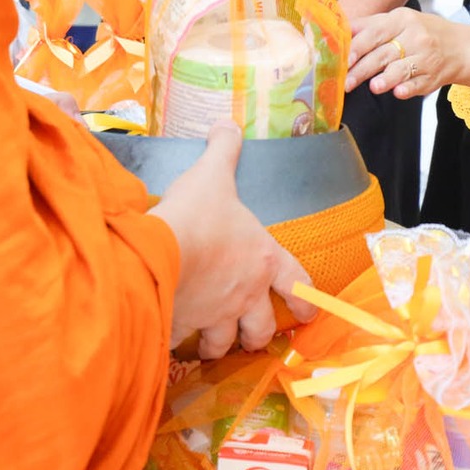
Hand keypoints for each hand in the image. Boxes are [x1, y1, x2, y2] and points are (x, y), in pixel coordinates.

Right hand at [154, 124, 315, 358]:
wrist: (160, 251)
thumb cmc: (196, 214)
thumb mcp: (212, 175)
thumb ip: (223, 151)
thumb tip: (227, 124)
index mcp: (263, 259)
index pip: (297, 284)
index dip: (306, 299)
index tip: (310, 310)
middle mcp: (245, 294)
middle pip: (262, 328)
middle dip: (258, 334)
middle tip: (251, 334)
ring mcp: (215, 314)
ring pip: (224, 343)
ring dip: (220, 344)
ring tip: (211, 343)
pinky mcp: (185, 326)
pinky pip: (184, 343)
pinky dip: (179, 343)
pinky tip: (172, 337)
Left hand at [345, 7, 463, 99]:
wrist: (460, 48)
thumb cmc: (423, 32)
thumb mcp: (399, 20)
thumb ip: (370, 26)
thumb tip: (341, 30)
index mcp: (402, 20)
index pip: (375, 33)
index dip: (357, 47)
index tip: (343, 59)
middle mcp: (415, 37)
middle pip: (384, 54)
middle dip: (362, 69)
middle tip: (346, 81)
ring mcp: (426, 58)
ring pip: (402, 69)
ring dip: (387, 78)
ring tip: (374, 87)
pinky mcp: (433, 77)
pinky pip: (418, 84)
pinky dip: (408, 89)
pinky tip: (398, 92)